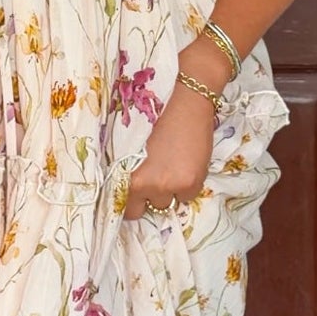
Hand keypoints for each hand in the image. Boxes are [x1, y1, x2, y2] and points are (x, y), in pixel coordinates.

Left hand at [122, 80, 218, 221]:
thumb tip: (129, 191)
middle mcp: (149, 186)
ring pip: (166, 203)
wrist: (186, 105)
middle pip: (143, 210)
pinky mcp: (192, 184)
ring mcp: (172, 186)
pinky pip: (186, 197)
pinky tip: (185, 166)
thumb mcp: (132, 149)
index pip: (124, 209)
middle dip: (146, 199)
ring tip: (170, 168)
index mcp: (130, 177)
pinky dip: (186, 187)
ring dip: (167, 192)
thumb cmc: (156, 121)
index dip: (128, 203)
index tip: (132, 199)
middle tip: (152, 181)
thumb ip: (130, 172)